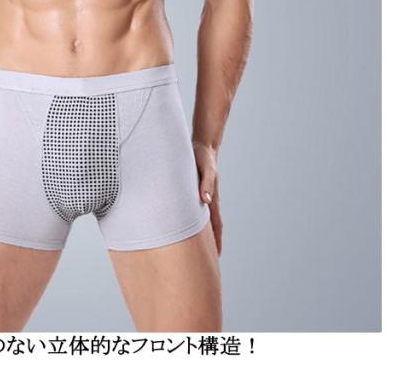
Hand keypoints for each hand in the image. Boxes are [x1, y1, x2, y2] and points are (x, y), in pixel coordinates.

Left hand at [192, 141, 221, 256]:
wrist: (203, 145)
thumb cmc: (203, 156)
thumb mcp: (206, 169)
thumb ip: (206, 183)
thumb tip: (206, 200)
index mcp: (212, 198)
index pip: (216, 226)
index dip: (216, 241)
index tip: (215, 257)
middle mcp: (209, 200)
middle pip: (211, 227)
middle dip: (210, 243)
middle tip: (208, 261)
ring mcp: (203, 196)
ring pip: (203, 220)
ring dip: (202, 234)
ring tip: (198, 248)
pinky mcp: (196, 190)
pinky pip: (196, 210)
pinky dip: (196, 221)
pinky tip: (189, 225)